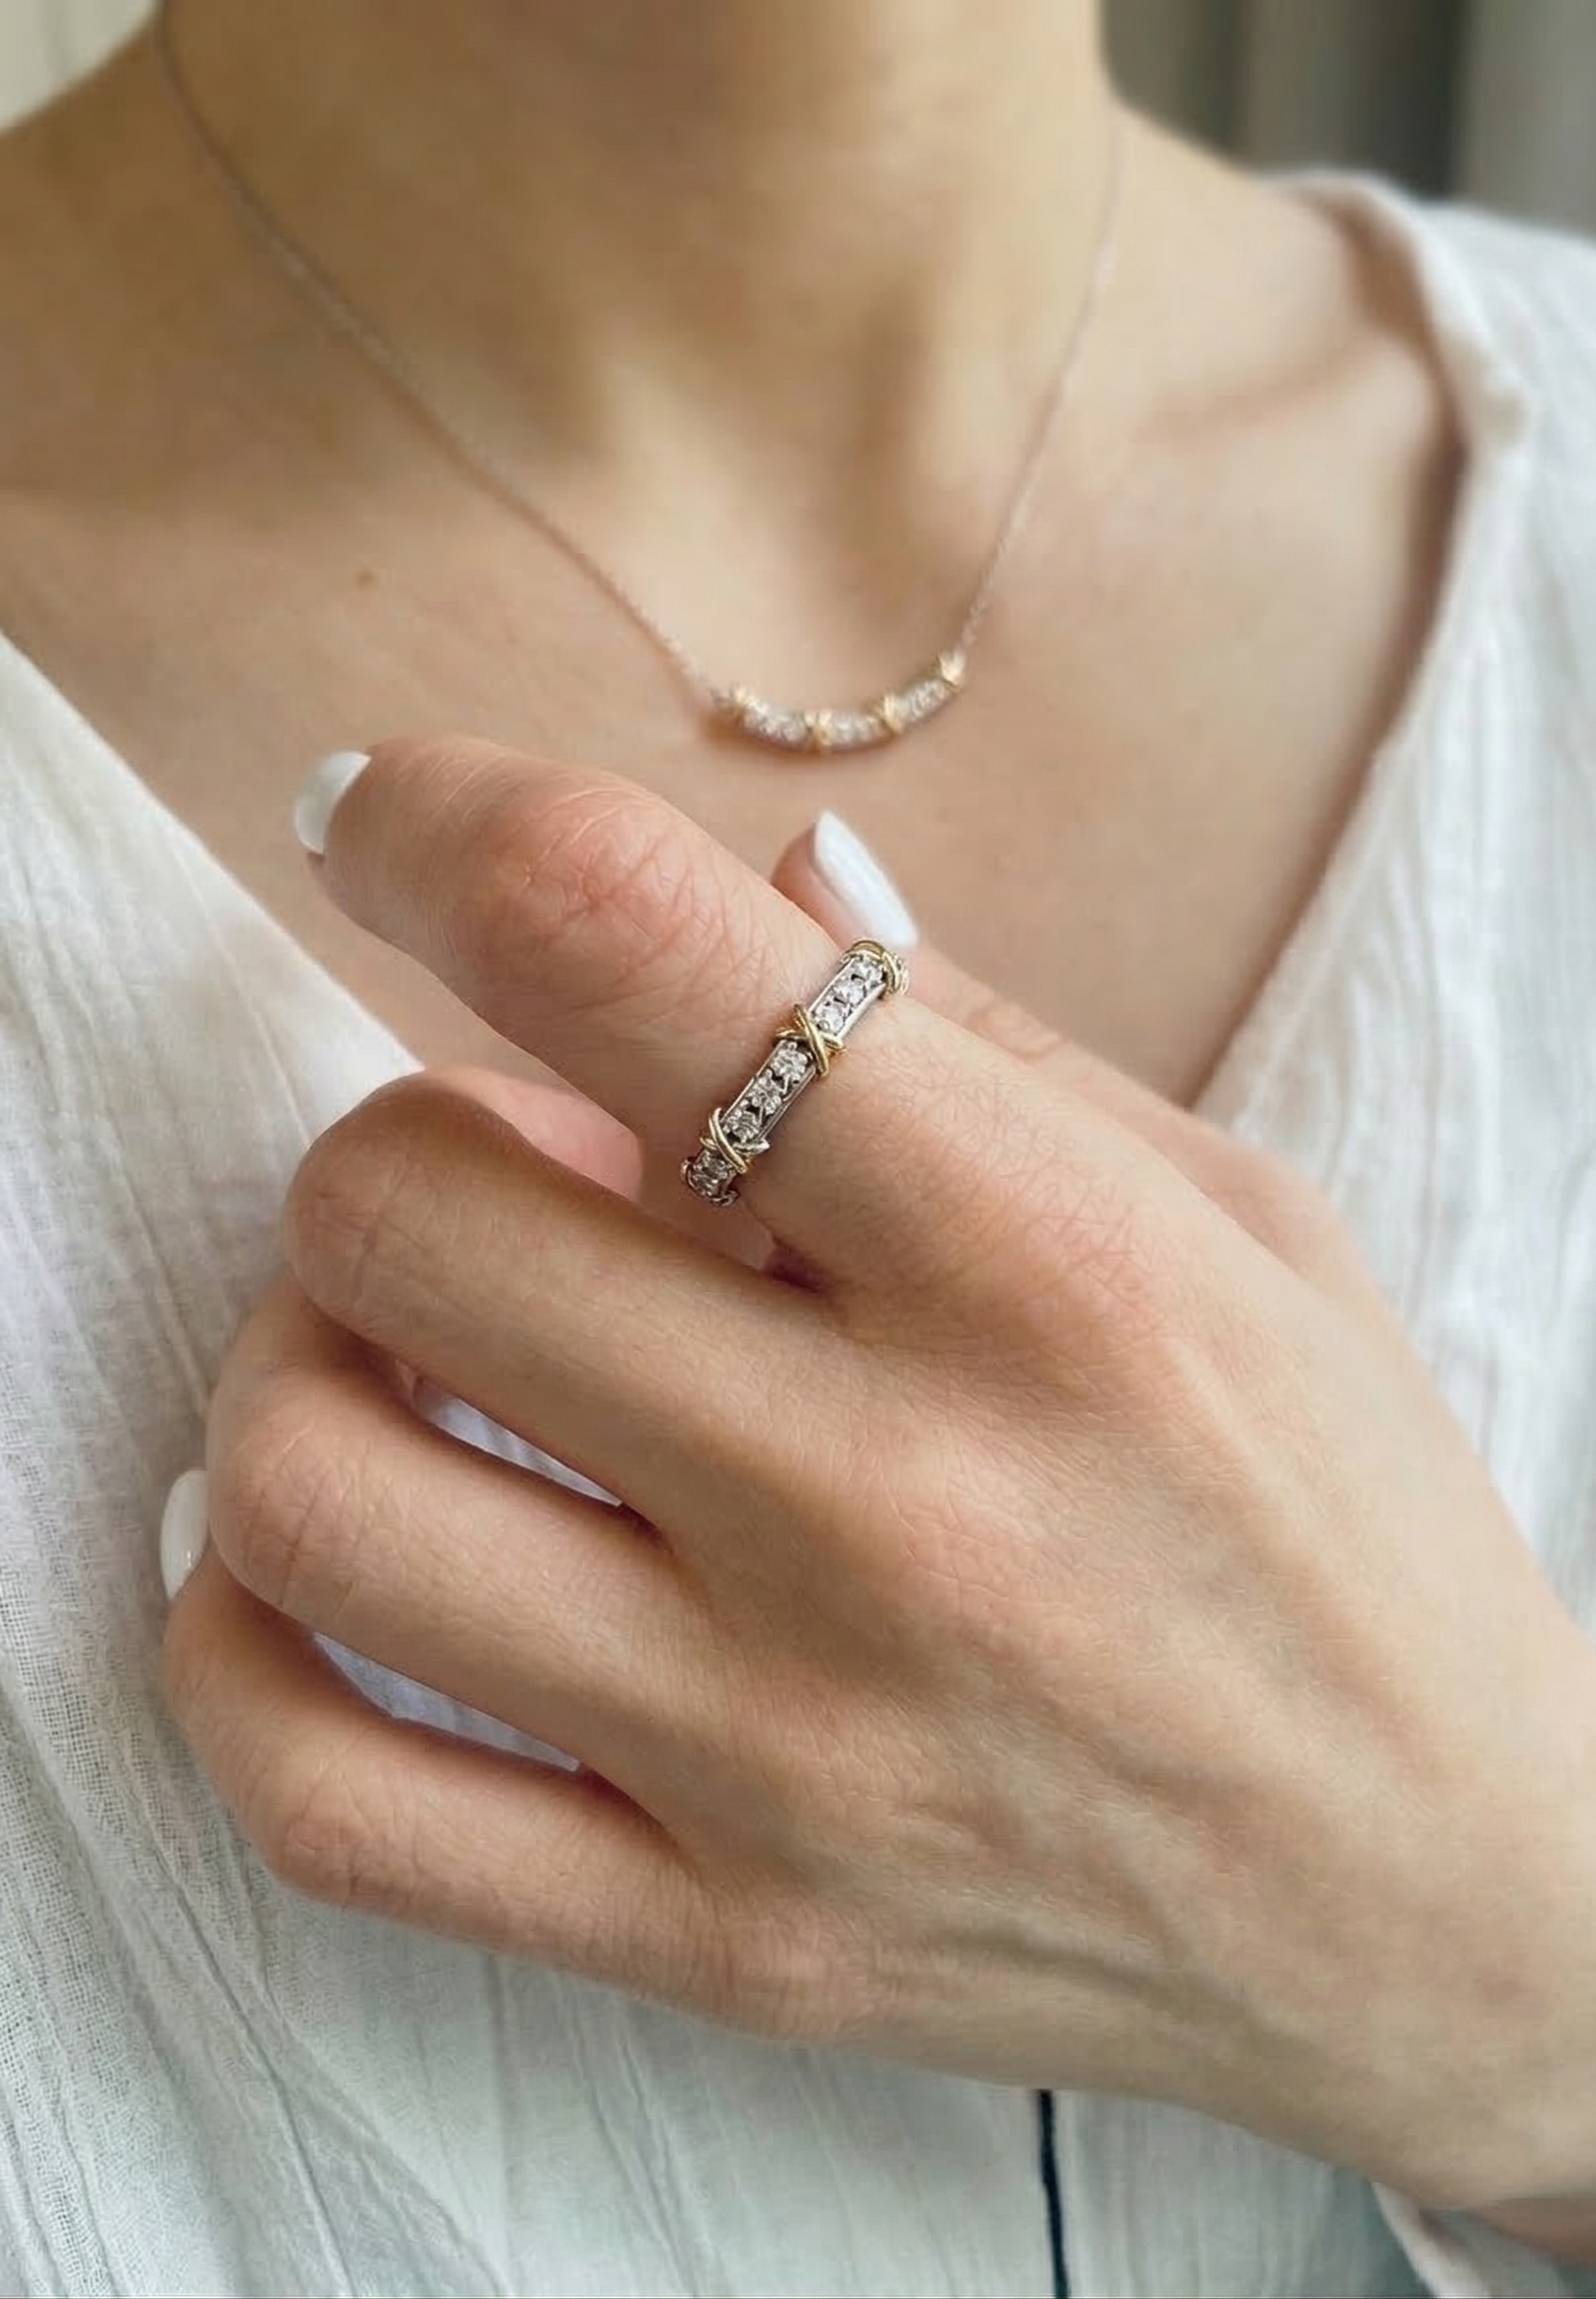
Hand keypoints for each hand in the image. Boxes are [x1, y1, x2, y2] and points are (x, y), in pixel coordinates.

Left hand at [161, 738, 1595, 2215]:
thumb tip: (751, 869)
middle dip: (394, 1136)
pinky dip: (232, 1646)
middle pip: (403, 1217)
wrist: (1448, 1908)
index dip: (446, 830)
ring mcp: (790, 1756)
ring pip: (312, 1493)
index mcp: (1052, 1268)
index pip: (627, 951)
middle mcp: (901, 1511)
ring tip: (417, 1364)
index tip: (393, 821)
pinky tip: (318, 1571)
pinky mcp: (723, 1942)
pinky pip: (326, 1797)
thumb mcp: (1238, 1219)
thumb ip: (972, 1033)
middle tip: (502, 1167)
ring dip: (295, 1361)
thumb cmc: (1344, 1522)